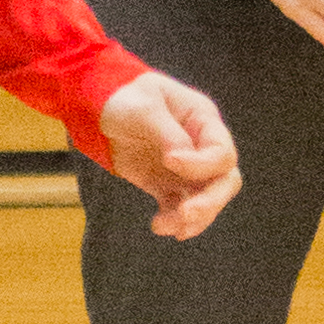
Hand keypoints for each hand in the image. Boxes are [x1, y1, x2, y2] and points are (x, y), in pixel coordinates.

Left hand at [97, 69, 243, 238]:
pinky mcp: (166, 184)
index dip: (201, 164)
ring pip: (204, 200)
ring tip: (163, 226)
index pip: (221, 152)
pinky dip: (173, 220)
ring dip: (191, 218)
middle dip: (210, 201)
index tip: (169, 160)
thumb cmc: (124, 97)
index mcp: (203, 121)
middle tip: (187, 213)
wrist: (99, 107)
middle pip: (225, 181)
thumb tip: (181, 157)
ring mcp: (186, 168)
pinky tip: (158, 226)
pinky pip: (178, 207)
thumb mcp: (143, 107)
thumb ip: (166, 132)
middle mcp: (201, 147)